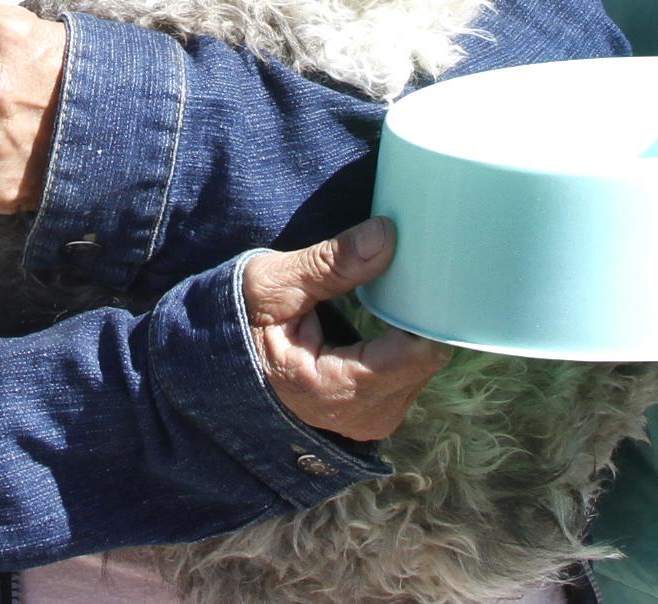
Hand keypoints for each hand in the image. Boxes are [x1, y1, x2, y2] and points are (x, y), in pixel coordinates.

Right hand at [243, 219, 451, 441]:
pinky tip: (401, 317)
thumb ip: (330, 263)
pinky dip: (408, 347)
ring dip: (418, 333)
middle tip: (429, 270)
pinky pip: (408, 377)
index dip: (434, 313)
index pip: (414, 356)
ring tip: (413, 291)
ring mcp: (366, 421)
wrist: (214, 368)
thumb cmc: (238, 325)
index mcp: (332, 390)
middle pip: (424, 363)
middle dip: (428, 318)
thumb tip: (386, 236)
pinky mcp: (369, 414)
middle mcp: (358, 417)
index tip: (443, 271)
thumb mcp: (272, 285)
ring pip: (421, 371)